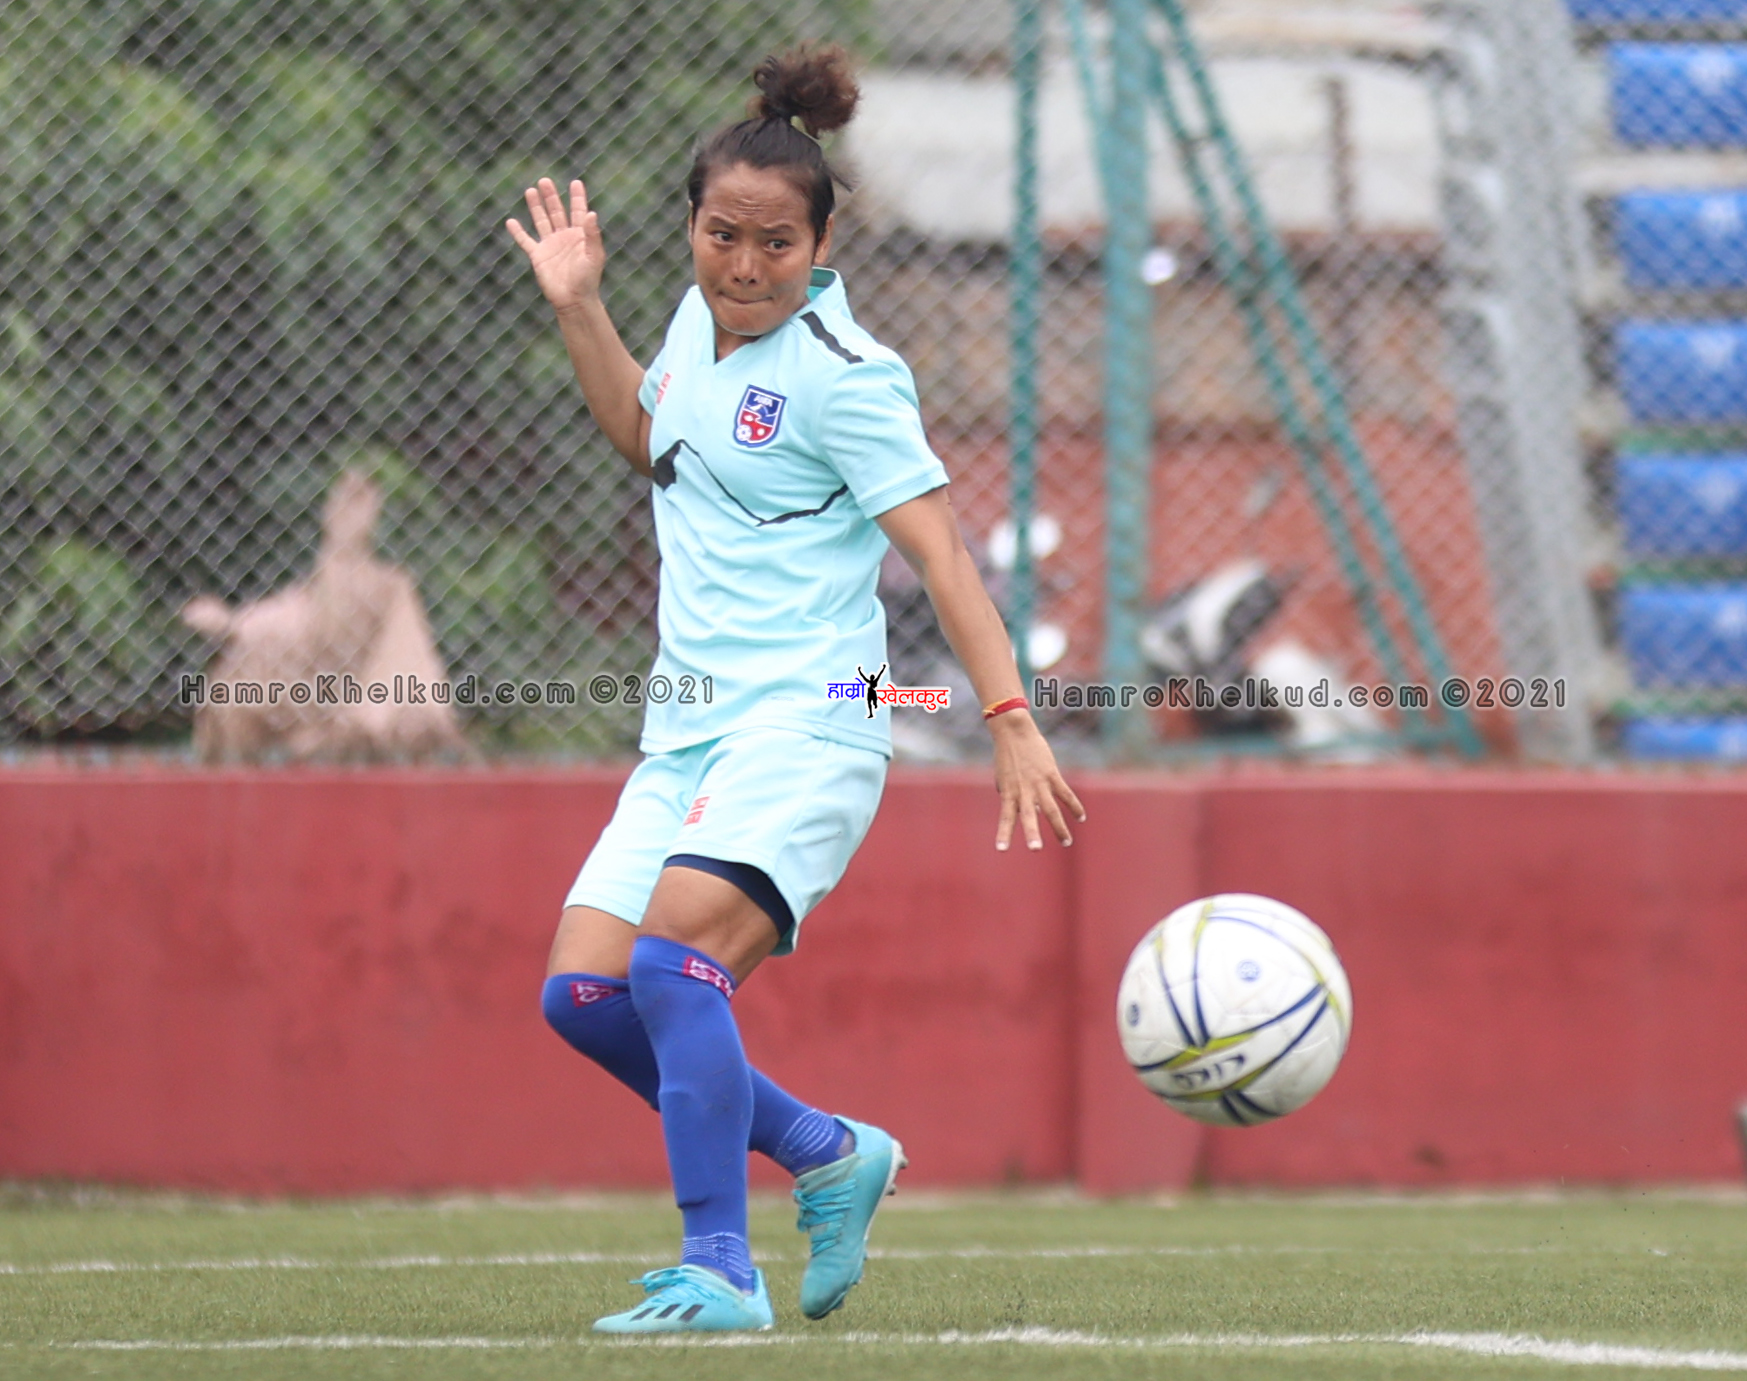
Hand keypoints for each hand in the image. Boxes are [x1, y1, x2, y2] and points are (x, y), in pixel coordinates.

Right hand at [505, 178, 604, 313]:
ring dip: (536, 207)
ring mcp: (550, 246)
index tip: (576, 182)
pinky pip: (526, 241)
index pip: (578, 212)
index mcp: (580, 236)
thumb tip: (592, 212)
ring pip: (542, 221)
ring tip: (531, 190)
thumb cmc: (587, 280)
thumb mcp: (594, 256)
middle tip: (545, 181)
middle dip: (551, 197)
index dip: (577, 197)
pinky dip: (518, 232)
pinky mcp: (538, 256)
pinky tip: (511, 222)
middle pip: (557, 212)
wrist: (573, 301)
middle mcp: (564, 238)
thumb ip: (592, 234)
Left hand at [990, 711, 1085, 851]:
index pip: (1006, 818)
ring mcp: (1039, 783)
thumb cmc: (1006, 756)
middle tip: (1035, 849)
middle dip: (1032, 833)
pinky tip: (1081, 817)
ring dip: (1059, 827)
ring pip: (1051, 809)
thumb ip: (1010, 795)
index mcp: (1009, 793)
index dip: (1004, 834)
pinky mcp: (1052, 774)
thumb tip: (1024, 810)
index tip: (1001, 850)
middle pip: (1029, 816)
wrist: (1014, 733)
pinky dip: (1074, 806)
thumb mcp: (1003, 778)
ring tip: (1066, 842)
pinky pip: (1065, 793)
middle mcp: (1023, 791)